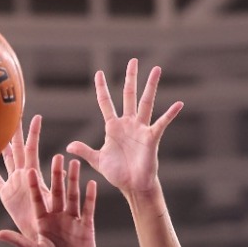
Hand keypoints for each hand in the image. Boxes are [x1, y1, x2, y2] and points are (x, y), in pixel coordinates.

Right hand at [0, 114, 46, 237]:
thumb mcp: (55, 204)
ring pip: (6, 160)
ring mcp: (14, 184)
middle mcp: (24, 177)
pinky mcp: (6, 196)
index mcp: (34, 177)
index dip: (33, 134)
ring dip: (2, 145)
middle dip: (15, 132)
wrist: (42, 239)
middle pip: (17, 150)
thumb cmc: (52, 224)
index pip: (32, 150)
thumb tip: (64, 171)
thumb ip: (57, 188)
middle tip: (11, 112)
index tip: (36, 116)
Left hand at [0, 154, 104, 246]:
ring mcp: (72, 222)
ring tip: (74, 162)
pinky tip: (91, 183)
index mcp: (42, 224)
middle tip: (56, 156)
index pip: (37, 200)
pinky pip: (88, 209)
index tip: (28, 170)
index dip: (32, 186)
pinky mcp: (86, 227)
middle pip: (56, 193)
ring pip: (72, 196)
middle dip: (56, 176)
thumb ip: (19, 242)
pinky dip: (90, 197)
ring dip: (73, 180)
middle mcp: (56, 219)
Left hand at [65, 58, 183, 203]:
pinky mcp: (151, 137)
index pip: (106, 102)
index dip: (102, 88)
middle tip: (133, 60)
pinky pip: (161, 123)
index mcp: (113, 127)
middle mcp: (128, 123)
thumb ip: (85, 151)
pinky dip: (170, 114)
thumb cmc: (118, 174)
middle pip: (129, 95)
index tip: (99, 73)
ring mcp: (141, 128)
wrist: (133, 186)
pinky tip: (178, 104)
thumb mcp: (98, 161)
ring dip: (151, 86)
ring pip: (145, 102)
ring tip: (156, 69)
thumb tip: (68, 146)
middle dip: (131, 78)